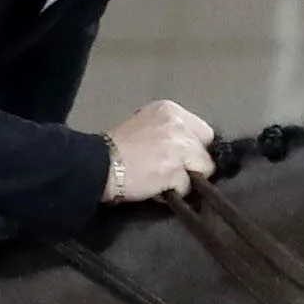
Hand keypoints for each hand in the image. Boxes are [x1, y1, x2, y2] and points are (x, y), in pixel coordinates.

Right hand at [102, 97, 216, 205]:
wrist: (98, 165)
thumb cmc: (116, 147)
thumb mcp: (145, 124)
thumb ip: (168, 131)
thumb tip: (186, 147)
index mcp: (171, 111)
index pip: (204, 132)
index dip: (195, 148)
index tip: (181, 158)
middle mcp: (179, 126)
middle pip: (206, 152)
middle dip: (193, 164)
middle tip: (172, 171)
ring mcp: (180, 148)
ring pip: (202, 170)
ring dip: (185, 179)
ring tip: (163, 180)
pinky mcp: (175, 171)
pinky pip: (187, 187)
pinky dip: (174, 192)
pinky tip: (157, 188)